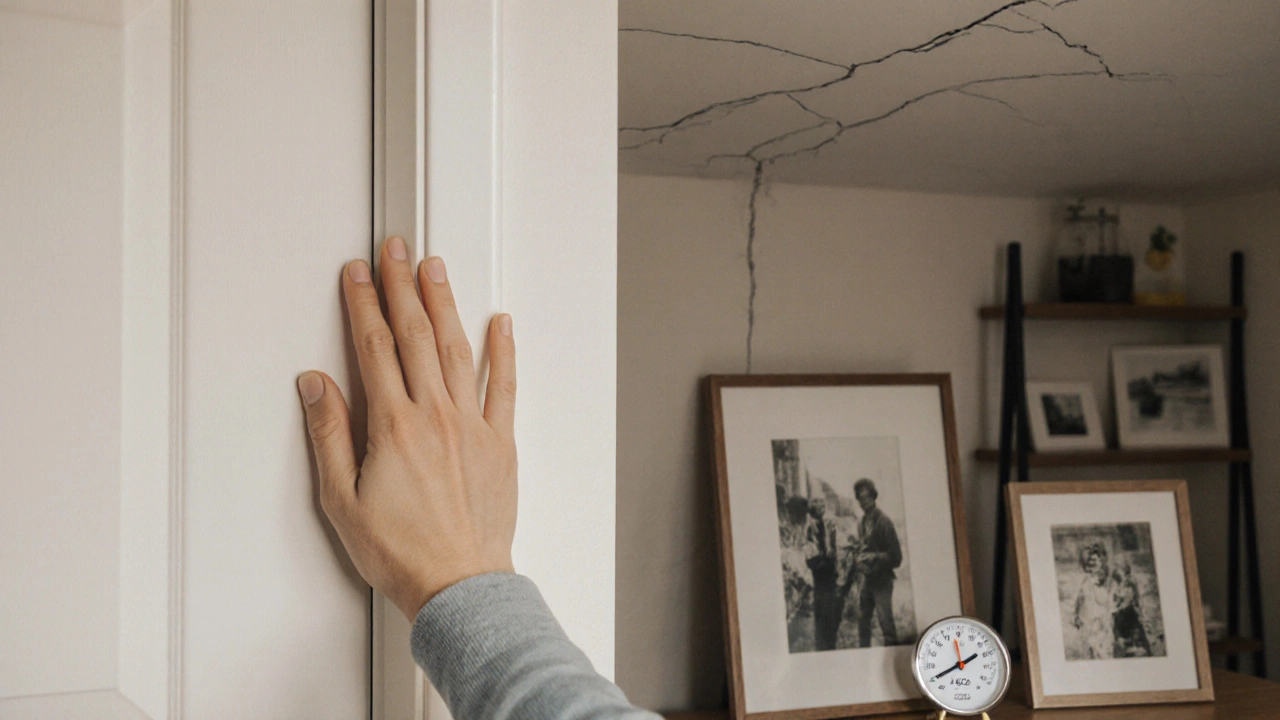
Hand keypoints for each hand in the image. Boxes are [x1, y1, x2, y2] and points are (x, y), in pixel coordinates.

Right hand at [297, 237, 517, 620]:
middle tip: (396, 250)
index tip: (357, 274)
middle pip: (417, 335)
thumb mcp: (342, 501)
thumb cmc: (403, 552)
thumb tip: (316, 385)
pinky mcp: (501, 442)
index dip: (363, 304)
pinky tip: (501, 324)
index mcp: (394, 427)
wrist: (459, 585)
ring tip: (436, 269)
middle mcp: (437, 417)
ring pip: (459, 350)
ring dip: (446, 304)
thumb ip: (329, 436)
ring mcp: (474, 426)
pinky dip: (504, 351)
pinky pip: (505, 386)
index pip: (374, 347)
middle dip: (402, 287)